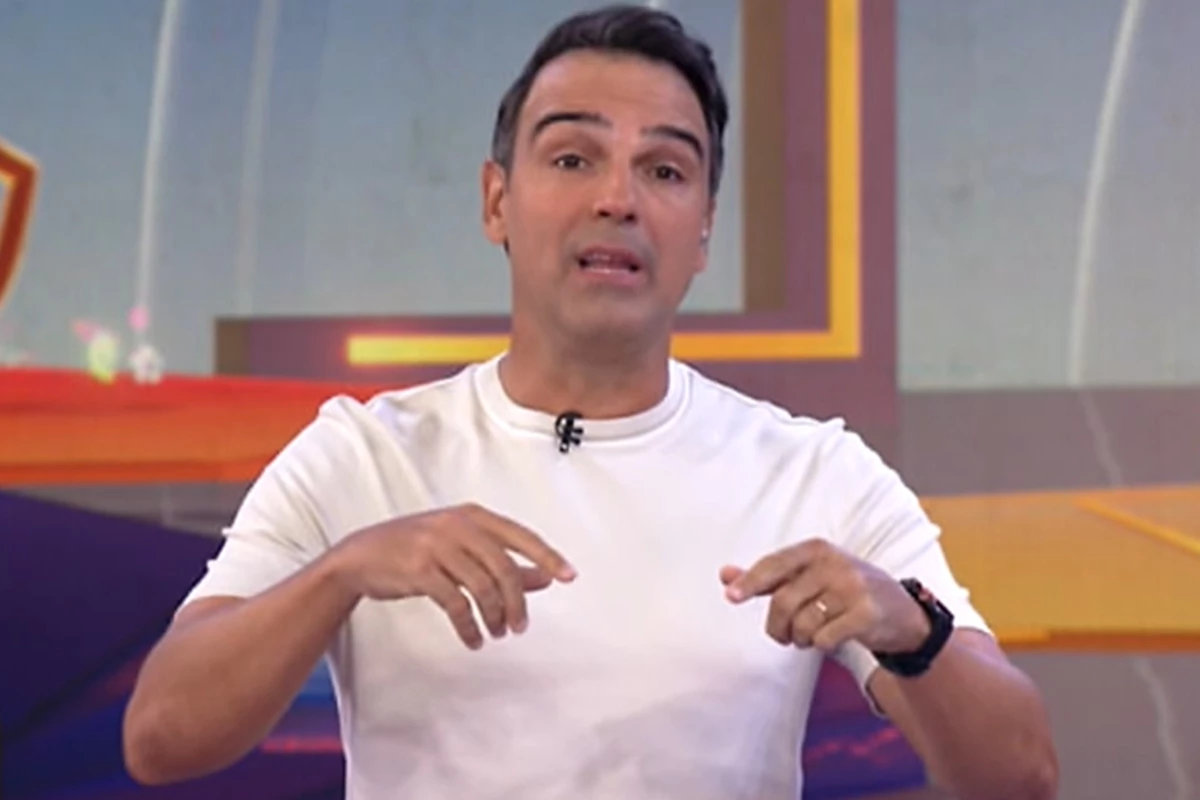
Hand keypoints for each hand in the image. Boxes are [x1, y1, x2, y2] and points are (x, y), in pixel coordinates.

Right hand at [332, 503, 575, 648]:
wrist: (361, 556)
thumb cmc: (418, 550)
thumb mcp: (462, 549)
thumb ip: (504, 561)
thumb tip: (546, 577)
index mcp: (472, 515)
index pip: (521, 536)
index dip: (547, 556)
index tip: (569, 576)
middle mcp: (458, 526)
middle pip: (503, 568)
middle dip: (517, 602)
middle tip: (520, 627)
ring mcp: (437, 545)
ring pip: (481, 587)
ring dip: (494, 617)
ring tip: (496, 633)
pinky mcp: (420, 570)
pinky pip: (455, 603)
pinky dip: (468, 626)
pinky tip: (474, 639)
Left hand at [720, 539, 929, 654]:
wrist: (901, 611)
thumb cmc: (844, 592)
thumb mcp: (808, 577)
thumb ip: (767, 577)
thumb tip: (724, 575)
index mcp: (816, 550)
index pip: (774, 565)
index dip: (750, 582)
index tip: (731, 597)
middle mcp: (834, 563)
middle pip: (784, 601)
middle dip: (777, 627)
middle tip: (784, 637)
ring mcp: (853, 586)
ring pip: (803, 624)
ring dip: (800, 639)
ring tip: (811, 636)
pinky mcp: (867, 612)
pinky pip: (825, 638)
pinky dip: (822, 645)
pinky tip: (832, 638)